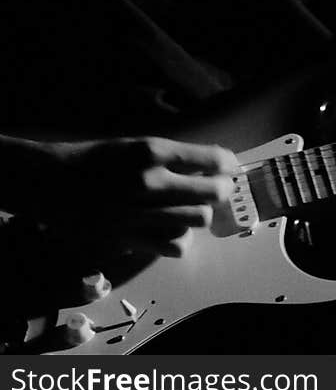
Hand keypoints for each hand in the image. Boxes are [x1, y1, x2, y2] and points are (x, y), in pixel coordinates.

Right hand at [18, 135, 237, 265]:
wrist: (53, 182)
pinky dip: (181, 239)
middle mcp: (151, 182)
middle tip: (219, 187)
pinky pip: (173, 245)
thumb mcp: (136, 144)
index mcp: (153, 151)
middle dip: (222, 189)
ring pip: (197, 219)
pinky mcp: (130, 238)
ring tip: (196, 207)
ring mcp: (142, 213)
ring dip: (202, 212)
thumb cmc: (96, 158)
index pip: (212, 159)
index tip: (229, 166)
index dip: (228, 164)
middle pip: (212, 192)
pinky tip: (175, 230)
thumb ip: (171, 156)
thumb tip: (208, 164)